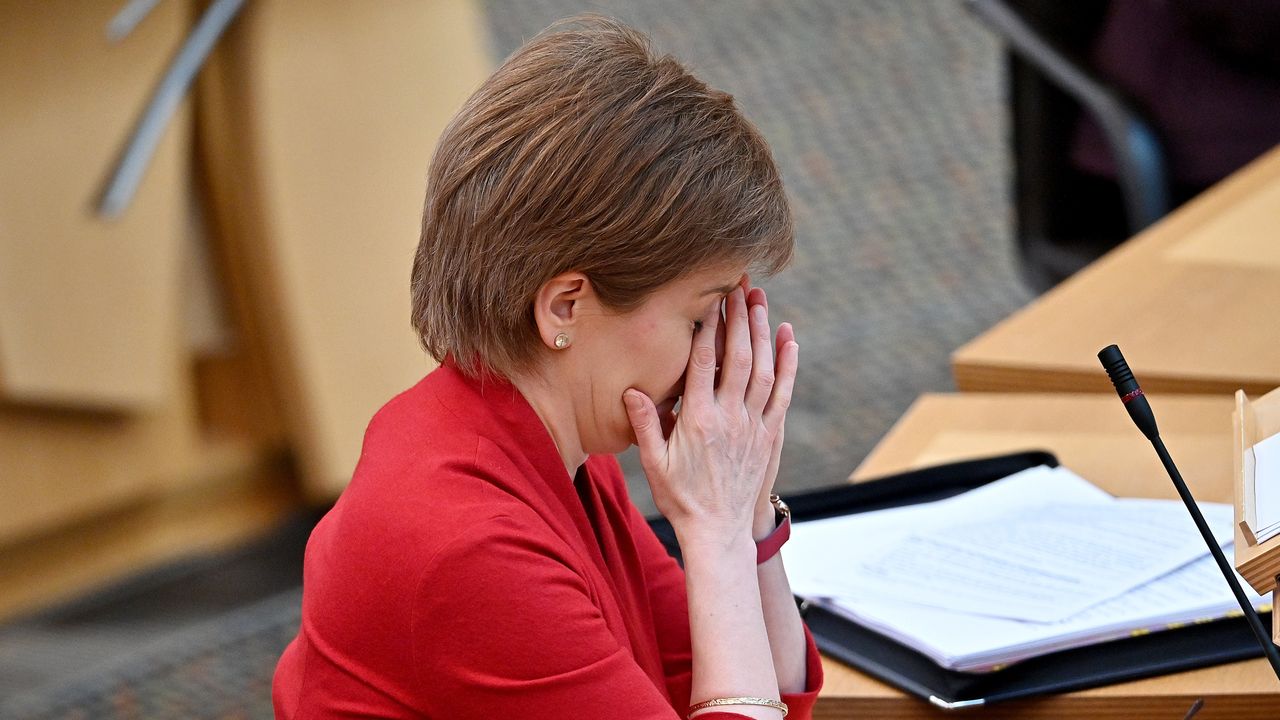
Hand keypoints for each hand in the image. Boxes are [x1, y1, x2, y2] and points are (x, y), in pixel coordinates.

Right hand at [623, 285, 798, 544]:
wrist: (718, 534)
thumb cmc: (681, 499)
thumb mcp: (654, 464)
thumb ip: (646, 424)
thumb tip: (632, 389)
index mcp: (698, 421)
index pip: (704, 362)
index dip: (708, 326)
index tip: (709, 298)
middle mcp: (730, 419)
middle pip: (738, 357)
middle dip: (739, 316)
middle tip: (739, 283)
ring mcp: (754, 426)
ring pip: (764, 369)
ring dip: (763, 331)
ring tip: (760, 299)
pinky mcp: (771, 436)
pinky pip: (783, 393)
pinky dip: (789, 363)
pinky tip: (789, 337)